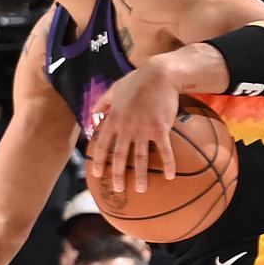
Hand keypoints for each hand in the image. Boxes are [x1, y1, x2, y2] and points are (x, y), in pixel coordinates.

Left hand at [85, 60, 180, 195]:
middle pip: (119, 156)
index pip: (102, 144)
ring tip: (140, 189)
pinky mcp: (160, 129)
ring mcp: (143, 129)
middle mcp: (126, 127)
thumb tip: (93, 111)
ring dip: (140, 176)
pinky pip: (164, 150)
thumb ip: (103, 101)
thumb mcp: (115, 88)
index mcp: (114, 119)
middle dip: (117, 175)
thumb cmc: (137, 80)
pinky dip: (168, 164)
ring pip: (139, 158)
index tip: (97, 174)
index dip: (99, 160)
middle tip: (117, 190)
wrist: (159, 74)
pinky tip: (170, 176)